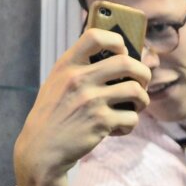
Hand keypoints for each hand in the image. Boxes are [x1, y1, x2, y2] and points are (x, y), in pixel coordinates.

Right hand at [13, 28, 150, 185]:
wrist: (41, 149)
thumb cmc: (55, 114)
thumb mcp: (58, 83)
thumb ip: (82, 69)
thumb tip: (124, 58)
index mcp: (67, 65)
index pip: (95, 36)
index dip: (117, 41)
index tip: (123, 52)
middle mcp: (79, 79)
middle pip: (127, 62)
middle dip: (144, 73)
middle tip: (142, 83)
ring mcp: (90, 100)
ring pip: (136, 91)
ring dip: (143, 100)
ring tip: (136, 106)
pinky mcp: (100, 122)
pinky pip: (132, 118)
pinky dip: (130, 124)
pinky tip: (119, 128)